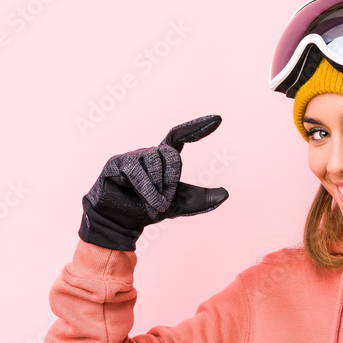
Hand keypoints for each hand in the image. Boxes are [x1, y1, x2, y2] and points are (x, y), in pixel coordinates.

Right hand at [77, 115, 228, 250]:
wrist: (122, 223)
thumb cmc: (148, 209)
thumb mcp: (180, 205)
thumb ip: (202, 199)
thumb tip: (225, 193)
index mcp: (164, 158)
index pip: (181, 136)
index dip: (198, 127)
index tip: (218, 119)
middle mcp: (149, 153)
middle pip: (171, 155)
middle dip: (172, 182)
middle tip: (164, 201)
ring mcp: (132, 156)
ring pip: (155, 163)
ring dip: (158, 191)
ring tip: (153, 205)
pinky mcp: (116, 163)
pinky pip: (136, 171)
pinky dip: (147, 191)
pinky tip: (147, 202)